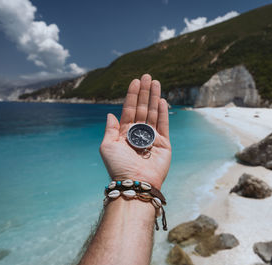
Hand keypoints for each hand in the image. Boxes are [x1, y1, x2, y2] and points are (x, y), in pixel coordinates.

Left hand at [99, 74, 171, 188]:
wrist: (135, 182)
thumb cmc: (118, 166)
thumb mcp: (107, 146)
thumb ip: (110, 129)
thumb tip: (110, 114)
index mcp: (124, 132)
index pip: (129, 109)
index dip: (132, 95)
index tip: (135, 81)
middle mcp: (138, 133)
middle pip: (142, 108)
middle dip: (144, 92)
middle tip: (147, 76)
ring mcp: (151, 137)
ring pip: (153, 113)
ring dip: (154, 97)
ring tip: (156, 82)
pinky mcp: (163, 143)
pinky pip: (163, 125)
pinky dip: (162, 112)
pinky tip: (161, 100)